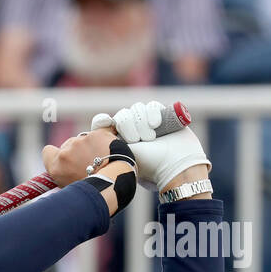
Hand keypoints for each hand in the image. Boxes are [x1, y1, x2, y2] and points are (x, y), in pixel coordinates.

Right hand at [41, 126, 118, 187]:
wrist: (115, 182)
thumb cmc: (94, 191)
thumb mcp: (71, 187)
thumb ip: (64, 173)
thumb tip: (67, 170)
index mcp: (56, 166)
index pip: (47, 151)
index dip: (55, 155)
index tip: (65, 160)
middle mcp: (66, 152)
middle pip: (68, 145)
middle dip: (77, 152)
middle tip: (88, 165)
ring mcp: (82, 141)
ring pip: (84, 140)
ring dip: (91, 147)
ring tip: (102, 160)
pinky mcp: (97, 134)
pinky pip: (99, 135)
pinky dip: (103, 141)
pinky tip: (109, 151)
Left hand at [92, 101, 209, 190]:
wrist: (176, 165)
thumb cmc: (150, 166)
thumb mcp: (125, 157)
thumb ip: (110, 145)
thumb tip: (93, 138)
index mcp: (119, 140)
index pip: (104, 125)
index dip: (101, 121)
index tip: (105, 122)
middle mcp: (132, 130)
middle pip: (122, 115)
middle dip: (128, 126)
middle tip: (137, 140)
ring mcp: (147, 122)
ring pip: (136, 109)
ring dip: (141, 122)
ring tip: (150, 138)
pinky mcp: (162, 115)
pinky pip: (151, 105)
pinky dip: (152, 112)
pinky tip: (156, 125)